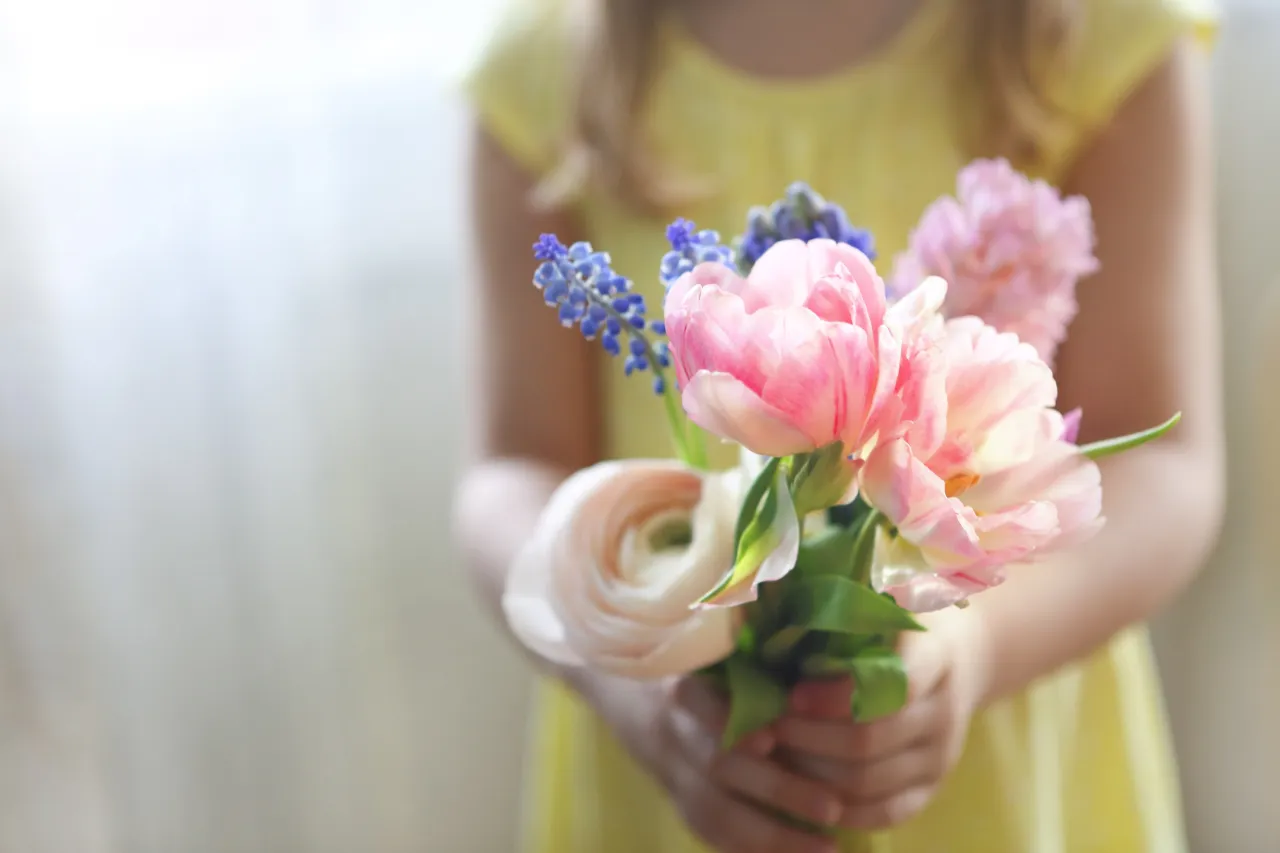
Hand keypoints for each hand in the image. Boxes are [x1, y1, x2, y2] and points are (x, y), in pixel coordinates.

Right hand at [578, 671, 843, 852]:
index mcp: (680, 680)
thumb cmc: (687, 658)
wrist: (619, 684)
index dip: (728, 722)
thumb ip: (761, 659)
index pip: (698, 701)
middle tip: (832, 808)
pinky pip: (709, 832)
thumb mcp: (712, 645)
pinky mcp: (674, 798)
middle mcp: (671, 726)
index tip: (770, 741)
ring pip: (714, 811)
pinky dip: (748, 848)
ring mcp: (669, 768)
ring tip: (826, 848)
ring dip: (771, 835)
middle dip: (776, 789)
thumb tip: (835, 680)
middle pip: (717, 764)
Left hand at [772, 610, 989, 829]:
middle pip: (869, 741)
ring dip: (813, 773)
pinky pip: (885, 812)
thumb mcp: (884, 600)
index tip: (792, 692)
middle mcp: (944, 712)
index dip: (836, 696)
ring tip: (776, 754)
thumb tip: (770, 604)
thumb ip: (844, 607)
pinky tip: (804, 791)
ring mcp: (940, 756)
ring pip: (869, 782)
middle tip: (768, 726)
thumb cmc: (901, 622)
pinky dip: (840, 808)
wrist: (961, 657)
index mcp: (935, 658)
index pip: (893, 687)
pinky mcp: (932, 788)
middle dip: (809, 737)